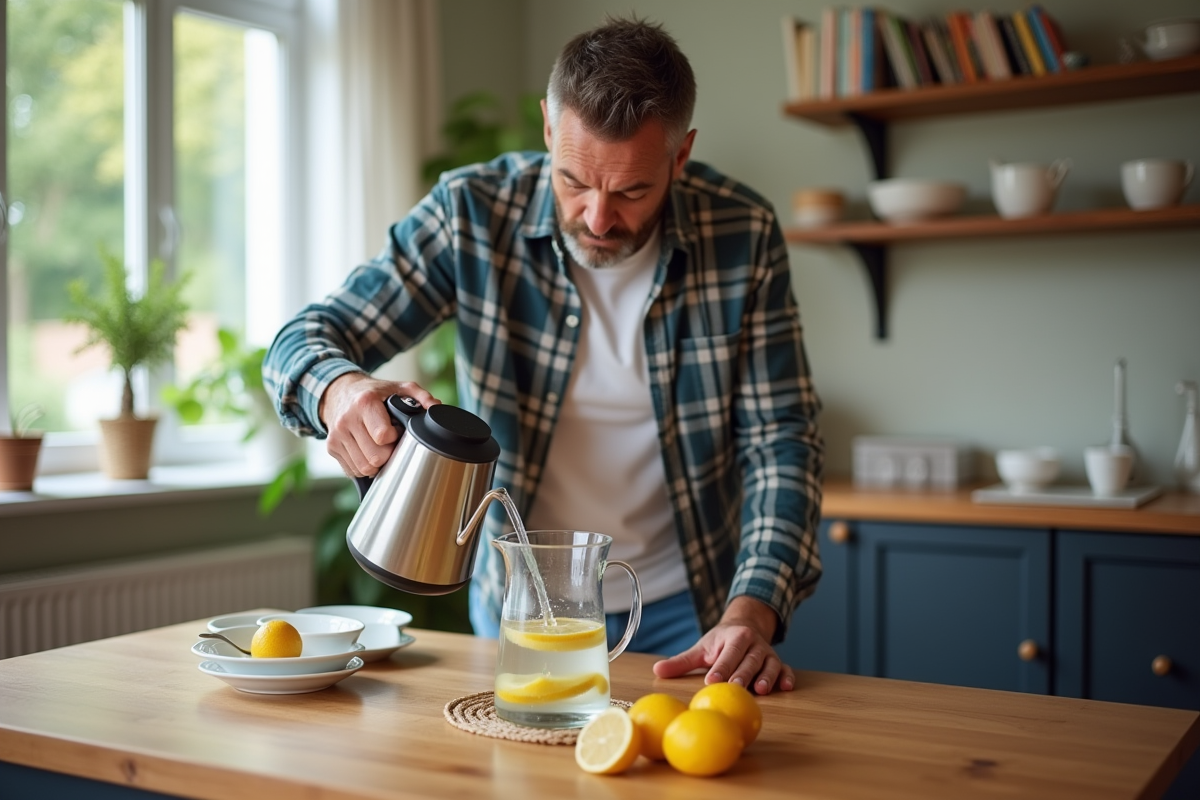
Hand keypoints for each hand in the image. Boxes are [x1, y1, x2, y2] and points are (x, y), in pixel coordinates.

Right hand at [318, 372, 439, 477]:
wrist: (339, 391)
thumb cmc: (372, 392)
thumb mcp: (398, 387)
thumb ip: (421, 396)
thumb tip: (437, 408)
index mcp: (365, 403)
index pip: (383, 436)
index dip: (395, 438)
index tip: (396, 431)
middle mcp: (347, 419)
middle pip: (374, 457)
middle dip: (388, 454)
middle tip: (390, 442)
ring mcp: (336, 435)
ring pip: (363, 468)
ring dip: (376, 463)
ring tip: (379, 446)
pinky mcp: (331, 446)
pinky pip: (352, 470)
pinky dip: (363, 465)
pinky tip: (367, 450)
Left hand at [652, 596, 794, 694]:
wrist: (745, 626)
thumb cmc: (720, 643)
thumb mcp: (701, 648)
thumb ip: (681, 661)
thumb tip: (657, 670)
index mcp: (733, 637)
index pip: (727, 653)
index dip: (720, 667)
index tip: (711, 680)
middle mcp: (753, 643)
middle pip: (748, 660)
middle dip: (742, 674)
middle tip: (735, 688)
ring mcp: (767, 653)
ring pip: (769, 664)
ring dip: (767, 676)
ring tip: (761, 690)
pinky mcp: (778, 662)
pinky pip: (786, 668)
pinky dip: (787, 677)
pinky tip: (786, 687)